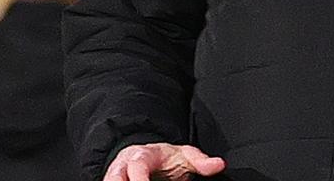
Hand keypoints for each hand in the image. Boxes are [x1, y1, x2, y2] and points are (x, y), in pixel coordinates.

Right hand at [103, 143, 225, 180]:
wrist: (145, 157)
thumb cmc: (165, 158)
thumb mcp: (184, 155)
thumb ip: (200, 161)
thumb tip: (219, 165)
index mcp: (141, 156)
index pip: (137, 167)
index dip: (140, 179)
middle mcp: (122, 167)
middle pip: (115, 179)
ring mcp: (114, 178)